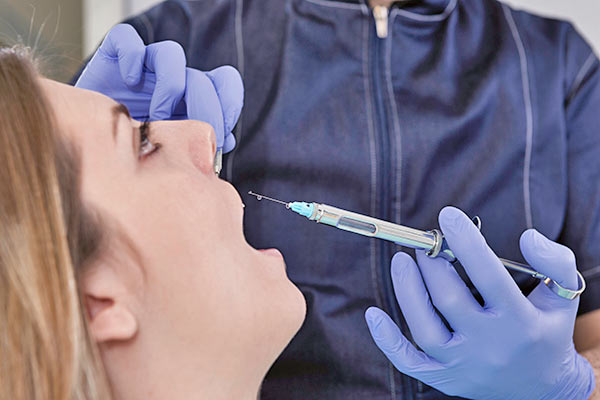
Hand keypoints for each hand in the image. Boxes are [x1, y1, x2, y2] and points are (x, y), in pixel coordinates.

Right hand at [75, 24, 242, 152]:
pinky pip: (127, 39)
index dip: (229, 103)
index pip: (225, 83)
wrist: (88, 149)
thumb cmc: (132, 153)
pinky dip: (131, 56)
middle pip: (201, 77)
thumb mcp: (169, 154)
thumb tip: (225, 141)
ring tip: (156, 118)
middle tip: (188, 136)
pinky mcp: (113, 56)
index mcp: (192, 97)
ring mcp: (144, 66)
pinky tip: (129, 82)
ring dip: (170, 87)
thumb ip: (197, 146)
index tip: (220, 132)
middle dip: (202, 106)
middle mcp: (172, 79)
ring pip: (171, 54)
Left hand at [365, 206, 594, 399]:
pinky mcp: (445, 378)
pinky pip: (409, 362)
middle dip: (432, 263)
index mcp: (520, 321)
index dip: (466, 242)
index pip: (489, 275)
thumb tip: (527, 236)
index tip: (448, 216)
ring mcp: (464, 365)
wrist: (544, 389)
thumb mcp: (563, 295)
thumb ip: (554, 261)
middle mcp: (490, 345)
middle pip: (450, 298)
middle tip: (425, 242)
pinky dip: (387, 340)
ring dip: (407, 290)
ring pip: (425, 328)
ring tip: (401, 261)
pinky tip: (373, 313)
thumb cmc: (547, 330)